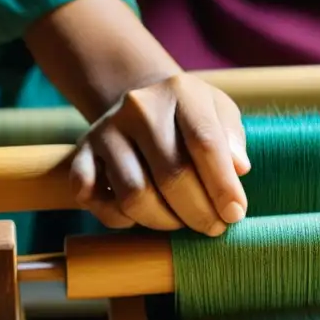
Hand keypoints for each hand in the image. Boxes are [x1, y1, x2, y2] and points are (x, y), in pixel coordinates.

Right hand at [70, 73, 250, 235]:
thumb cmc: (192, 118)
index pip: (205, 144)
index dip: (223, 186)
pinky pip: (93, 199)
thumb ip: (233, 141)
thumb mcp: (221, 115)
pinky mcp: (81, 153)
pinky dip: (118, 218)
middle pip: (171, 175)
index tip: (235, 215)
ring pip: (134, 194)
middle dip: (199, 212)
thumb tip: (239, 168)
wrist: (143, 104)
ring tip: (183, 222)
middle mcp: (139, 108)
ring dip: (164, 221)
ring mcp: (106, 130)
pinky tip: (141, 217)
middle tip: (215, 227)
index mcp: (181, 92)